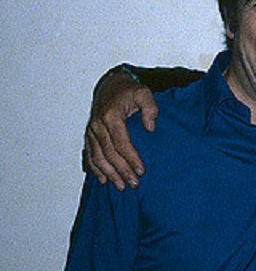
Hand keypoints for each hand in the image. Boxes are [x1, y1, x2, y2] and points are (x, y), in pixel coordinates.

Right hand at [83, 68, 157, 189]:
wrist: (111, 84)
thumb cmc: (130, 90)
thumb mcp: (144, 93)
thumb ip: (150, 108)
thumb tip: (150, 127)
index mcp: (111, 116)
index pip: (121, 143)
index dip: (131, 159)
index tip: (141, 171)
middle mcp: (98, 125)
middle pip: (109, 154)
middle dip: (121, 171)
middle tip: (133, 184)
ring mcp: (92, 130)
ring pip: (98, 157)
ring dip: (109, 173)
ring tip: (120, 186)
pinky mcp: (90, 134)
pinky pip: (90, 154)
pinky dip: (95, 168)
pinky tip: (103, 179)